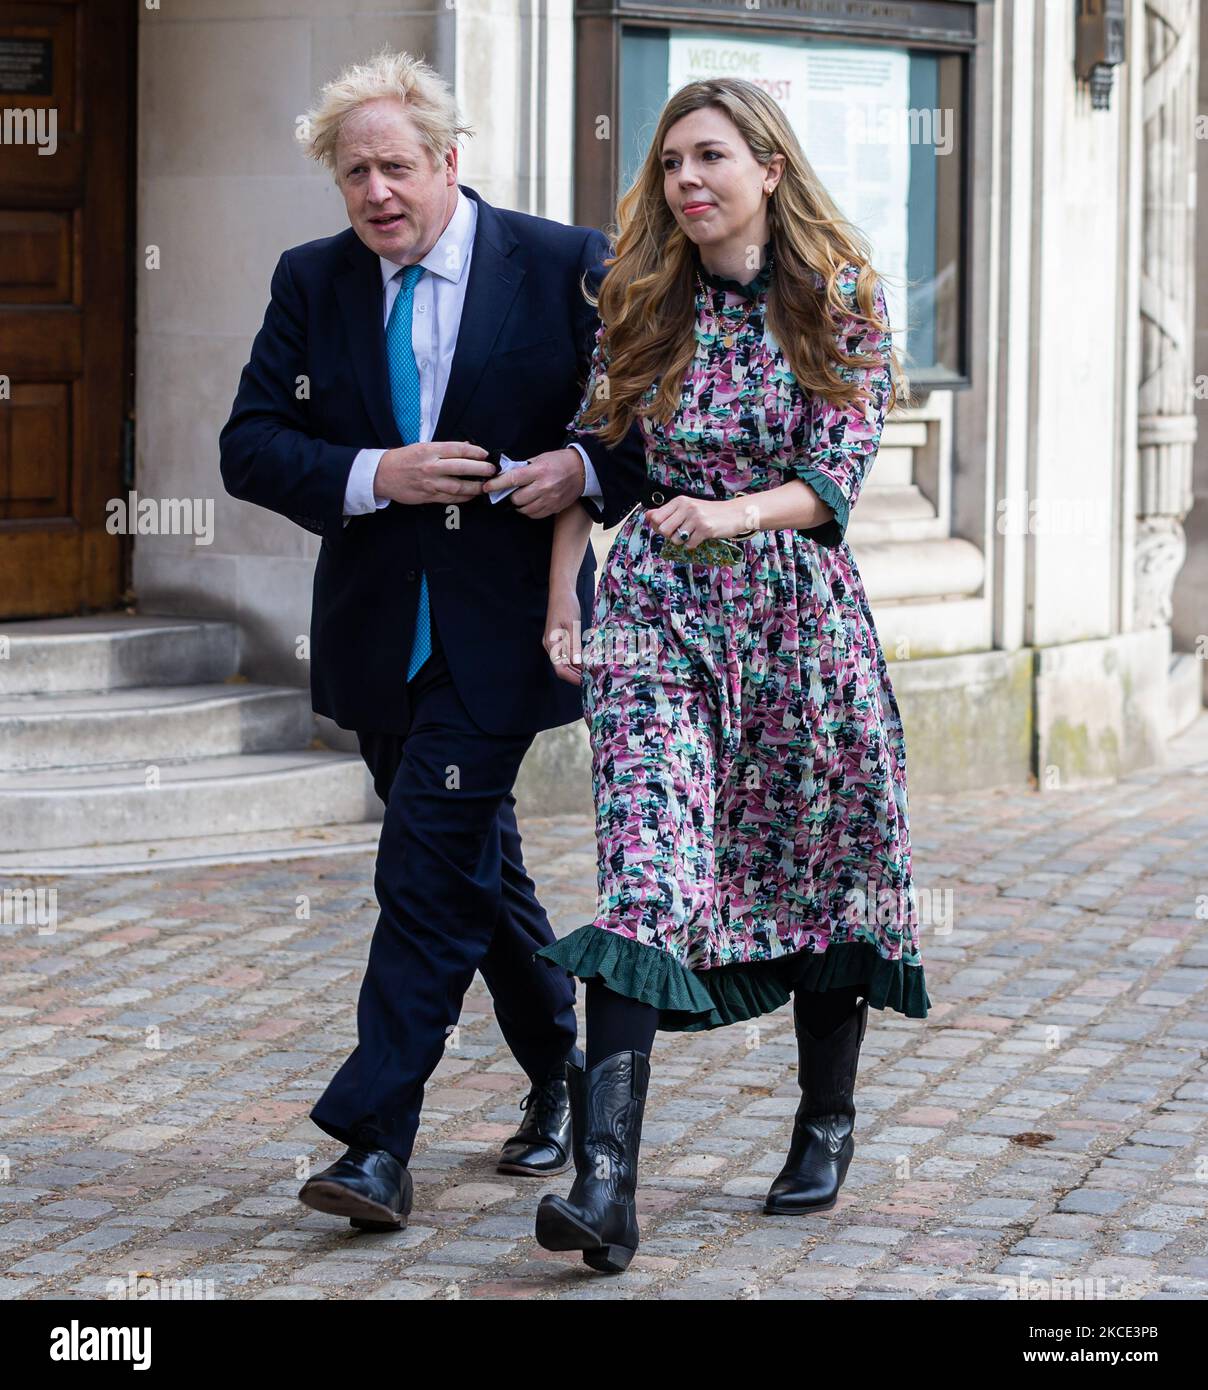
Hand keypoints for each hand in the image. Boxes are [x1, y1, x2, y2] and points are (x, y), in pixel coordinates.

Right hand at [373, 441, 492, 505]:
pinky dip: (463, 497)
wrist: (382, 475)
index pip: (458, 449)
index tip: (485, 454)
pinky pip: (450, 498)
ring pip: (458, 486)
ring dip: (475, 487)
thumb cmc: (403, 458)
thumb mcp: (422, 447)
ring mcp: (430, 483)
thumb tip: (466, 447)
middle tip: (492, 470)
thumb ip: (444, 449)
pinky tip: (471, 495)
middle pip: (462, 467)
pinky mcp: (428, 496)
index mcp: (429, 450)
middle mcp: (431, 466)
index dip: (475, 452)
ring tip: (485, 485)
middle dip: (480, 469)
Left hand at [481, 447, 584, 518]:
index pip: (512, 479)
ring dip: (519, 505)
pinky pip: (535, 515)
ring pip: (524, 509)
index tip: (487, 487)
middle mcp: (544, 486)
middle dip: (510, 496)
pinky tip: (531, 503)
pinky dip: (529, 510)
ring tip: (522, 497)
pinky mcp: (554, 508)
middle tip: (511, 491)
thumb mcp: (540, 458)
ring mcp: (550, 499)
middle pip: (517, 499)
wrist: (582, 470)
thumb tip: (505, 475)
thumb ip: (523, 468)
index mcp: (539, 471)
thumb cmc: (560, 461)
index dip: (496, 484)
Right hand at [544, 588, 583, 686]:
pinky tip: (585, 662)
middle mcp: (550, 646)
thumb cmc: (566, 605)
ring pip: (564, 662)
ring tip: (590, 673)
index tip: (585, 682)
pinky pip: (566, 654)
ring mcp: (554, 642)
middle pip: (561, 667)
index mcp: (551, 644)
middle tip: (591, 680)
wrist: (561, 590)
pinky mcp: (559, 638)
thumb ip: (574, 645)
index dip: (572, 678)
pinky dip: (575, 660)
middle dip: (576, 675)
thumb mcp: (572, 625)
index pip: (560, 668)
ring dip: (576, 669)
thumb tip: (577, 663)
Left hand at [645, 495, 753, 548]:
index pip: (655, 517)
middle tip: (681, 533)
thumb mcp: (687, 507)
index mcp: (680, 501)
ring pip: (675, 539)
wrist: (734, 513)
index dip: (658, 527)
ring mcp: (696, 518)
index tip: (668, 528)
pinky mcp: (705, 529)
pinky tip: (699, 538)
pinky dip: (692, 545)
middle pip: (663, 530)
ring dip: (682, 541)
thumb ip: (668, 512)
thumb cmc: (709, 512)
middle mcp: (686, 507)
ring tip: (692, 535)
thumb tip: (647, 515)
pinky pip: (689, 544)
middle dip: (669, 536)